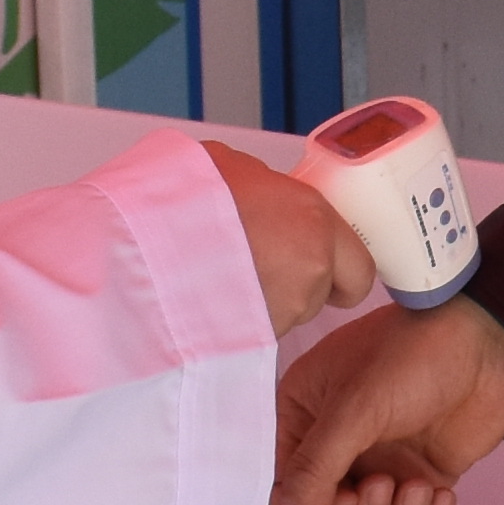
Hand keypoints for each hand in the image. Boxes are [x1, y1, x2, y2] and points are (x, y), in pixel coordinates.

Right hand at [199, 143, 376, 342]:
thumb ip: (263, 186)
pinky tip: (210, 298)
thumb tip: (261, 192)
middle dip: (303, 287)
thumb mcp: (229, 166)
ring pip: (289, 314)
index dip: (341, 270)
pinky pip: (258, 330)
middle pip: (323, 294)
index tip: (321, 267)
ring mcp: (284, 308)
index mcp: (314, 218)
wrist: (143, 243)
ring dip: (266, 302)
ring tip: (223, 278)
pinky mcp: (253, 338)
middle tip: (264, 272)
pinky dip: (241, 319)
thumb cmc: (183, 197)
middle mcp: (311, 268)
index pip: (360, 266)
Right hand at [272, 298, 503, 504]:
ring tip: (423, 489)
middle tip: (388, 487)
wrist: (491, 343)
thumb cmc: (415, 355)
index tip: (350, 498)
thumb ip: (317, 465)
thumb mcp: (357, 406)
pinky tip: (444, 496)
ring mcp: (380, 466)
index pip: (288, 490)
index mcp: (304, 419)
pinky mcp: (420, 479)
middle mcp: (336, 448)